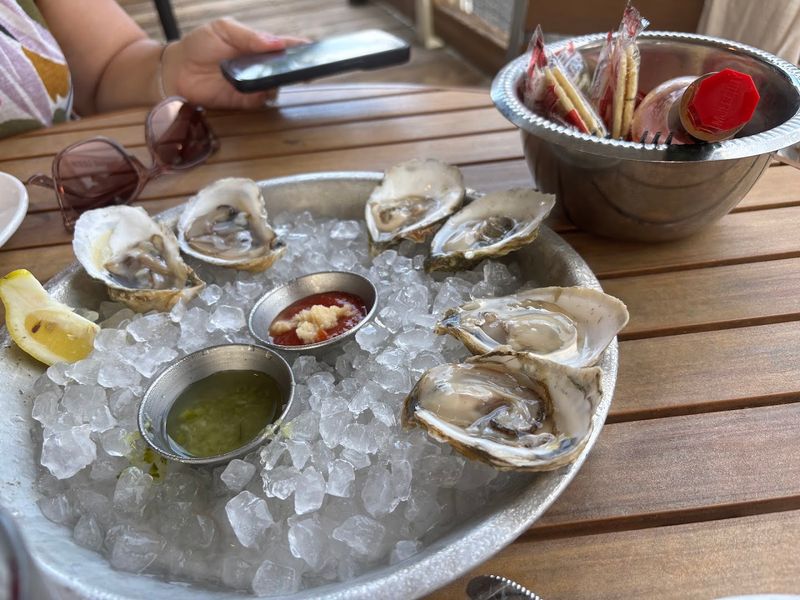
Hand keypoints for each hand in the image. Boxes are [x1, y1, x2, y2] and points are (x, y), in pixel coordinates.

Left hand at [162, 18, 307, 108]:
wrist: (177, 70)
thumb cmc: (200, 45)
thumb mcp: (223, 29)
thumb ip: (249, 36)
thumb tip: (275, 42)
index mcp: (258, 45)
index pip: (284, 45)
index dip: (301, 47)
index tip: (314, 49)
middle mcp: (260, 66)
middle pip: (286, 68)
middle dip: (298, 68)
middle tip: (308, 68)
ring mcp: (254, 84)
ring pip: (277, 85)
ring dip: (282, 81)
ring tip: (285, 76)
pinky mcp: (246, 101)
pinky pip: (261, 100)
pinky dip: (265, 95)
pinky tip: (266, 89)